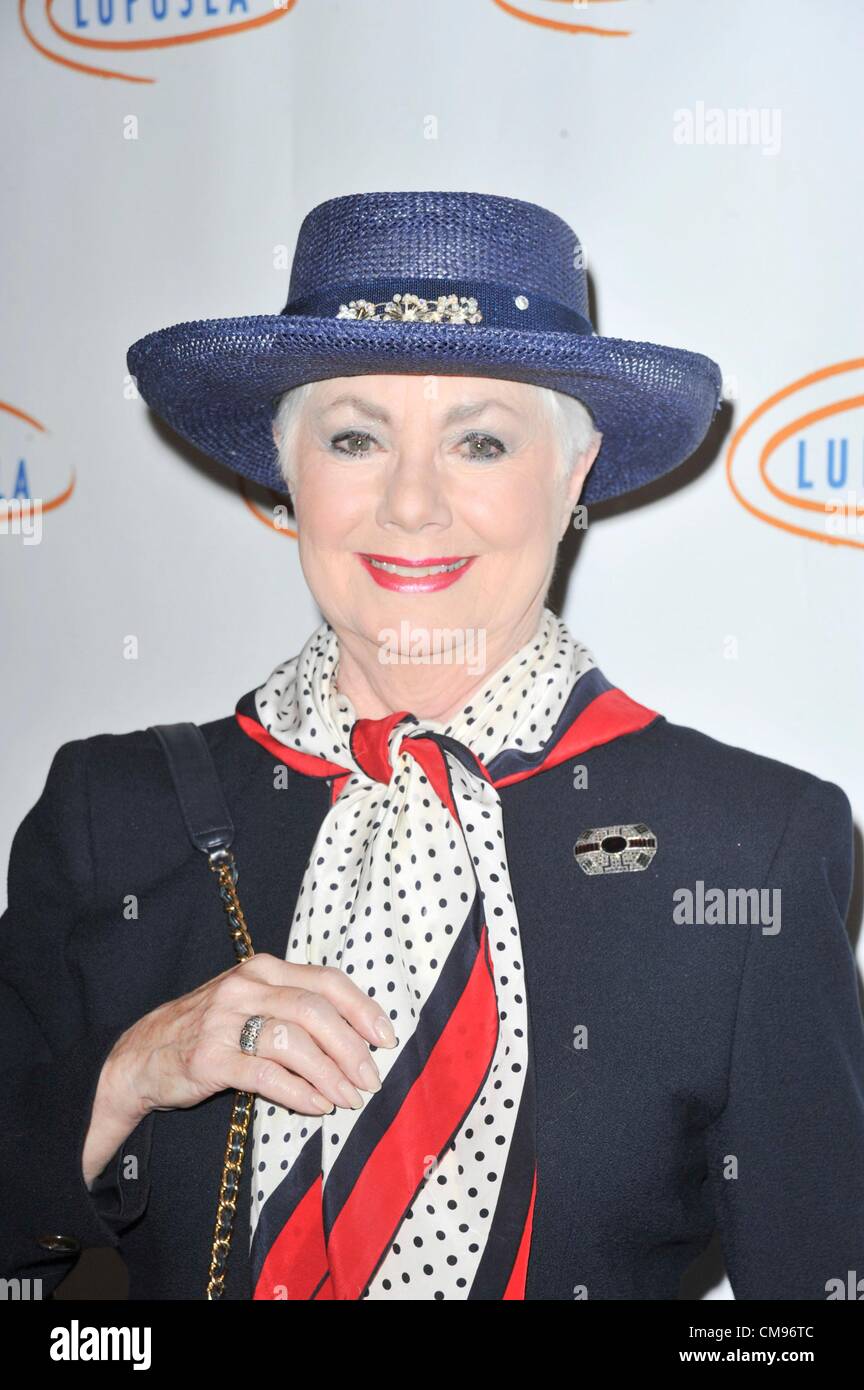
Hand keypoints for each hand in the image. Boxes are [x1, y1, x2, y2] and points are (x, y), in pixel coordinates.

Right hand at [83, 955, 396, 1186]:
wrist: (143, 1055)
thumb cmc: (212, 1028)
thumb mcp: (253, 1002)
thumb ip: (295, 1005)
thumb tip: (358, 1033)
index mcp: (264, 969)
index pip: (326, 980)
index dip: (362, 1008)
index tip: (386, 1038)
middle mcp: (246, 986)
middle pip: (315, 1010)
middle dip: (352, 1047)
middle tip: (371, 1078)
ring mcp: (225, 1020)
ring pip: (293, 1040)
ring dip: (330, 1073)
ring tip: (349, 1098)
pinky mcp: (210, 1057)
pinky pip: (266, 1074)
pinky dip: (299, 1091)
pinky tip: (318, 1105)